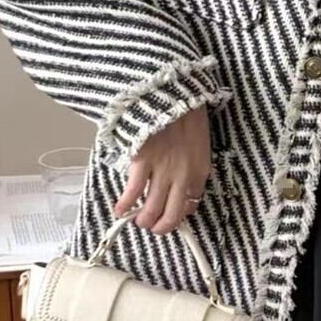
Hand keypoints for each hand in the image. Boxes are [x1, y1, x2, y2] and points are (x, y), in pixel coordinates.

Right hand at [113, 105, 211, 233]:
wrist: (174, 94)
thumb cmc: (188, 113)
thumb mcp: (200, 143)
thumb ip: (193, 165)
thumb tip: (184, 184)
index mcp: (200, 171)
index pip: (192, 205)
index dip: (180, 215)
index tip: (173, 216)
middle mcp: (183, 176)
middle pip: (171, 214)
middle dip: (161, 226)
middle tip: (154, 227)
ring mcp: (163, 171)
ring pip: (152, 209)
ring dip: (143, 220)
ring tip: (137, 220)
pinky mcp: (143, 162)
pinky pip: (133, 191)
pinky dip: (125, 204)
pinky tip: (120, 209)